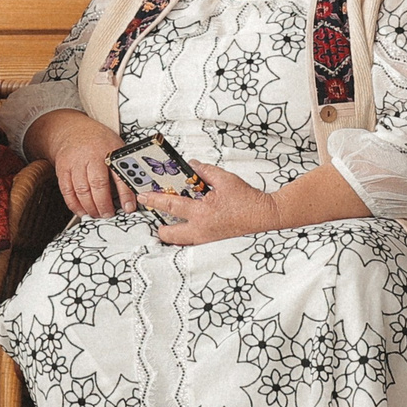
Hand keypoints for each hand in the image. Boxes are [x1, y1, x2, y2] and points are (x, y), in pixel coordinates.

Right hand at [27, 110, 133, 219]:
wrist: (73, 130)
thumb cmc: (98, 142)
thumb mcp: (116, 149)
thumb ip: (123, 168)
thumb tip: (135, 192)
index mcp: (109, 151)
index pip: (120, 175)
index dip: (125, 194)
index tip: (129, 208)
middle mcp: (91, 156)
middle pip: (98, 185)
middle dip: (104, 205)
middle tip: (108, 215)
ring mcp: (75, 163)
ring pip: (81, 190)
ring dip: (90, 207)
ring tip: (96, 214)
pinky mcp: (62, 169)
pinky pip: (67, 191)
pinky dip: (74, 205)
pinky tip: (81, 211)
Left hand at [141, 167, 277, 247]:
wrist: (265, 216)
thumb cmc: (247, 199)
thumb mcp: (225, 179)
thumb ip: (205, 171)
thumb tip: (191, 165)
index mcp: (202, 213)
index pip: (170, 206)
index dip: (154, 200)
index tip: (142, 196)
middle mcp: (200, 230)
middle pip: (168, 234)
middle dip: (158, 226)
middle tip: (156, 213)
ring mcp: (205, 239)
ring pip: (179, 241)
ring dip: (172, 232)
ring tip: (169, 220)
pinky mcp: (212, 242)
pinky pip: (191, 242)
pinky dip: (185, 235)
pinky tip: (187, 224)